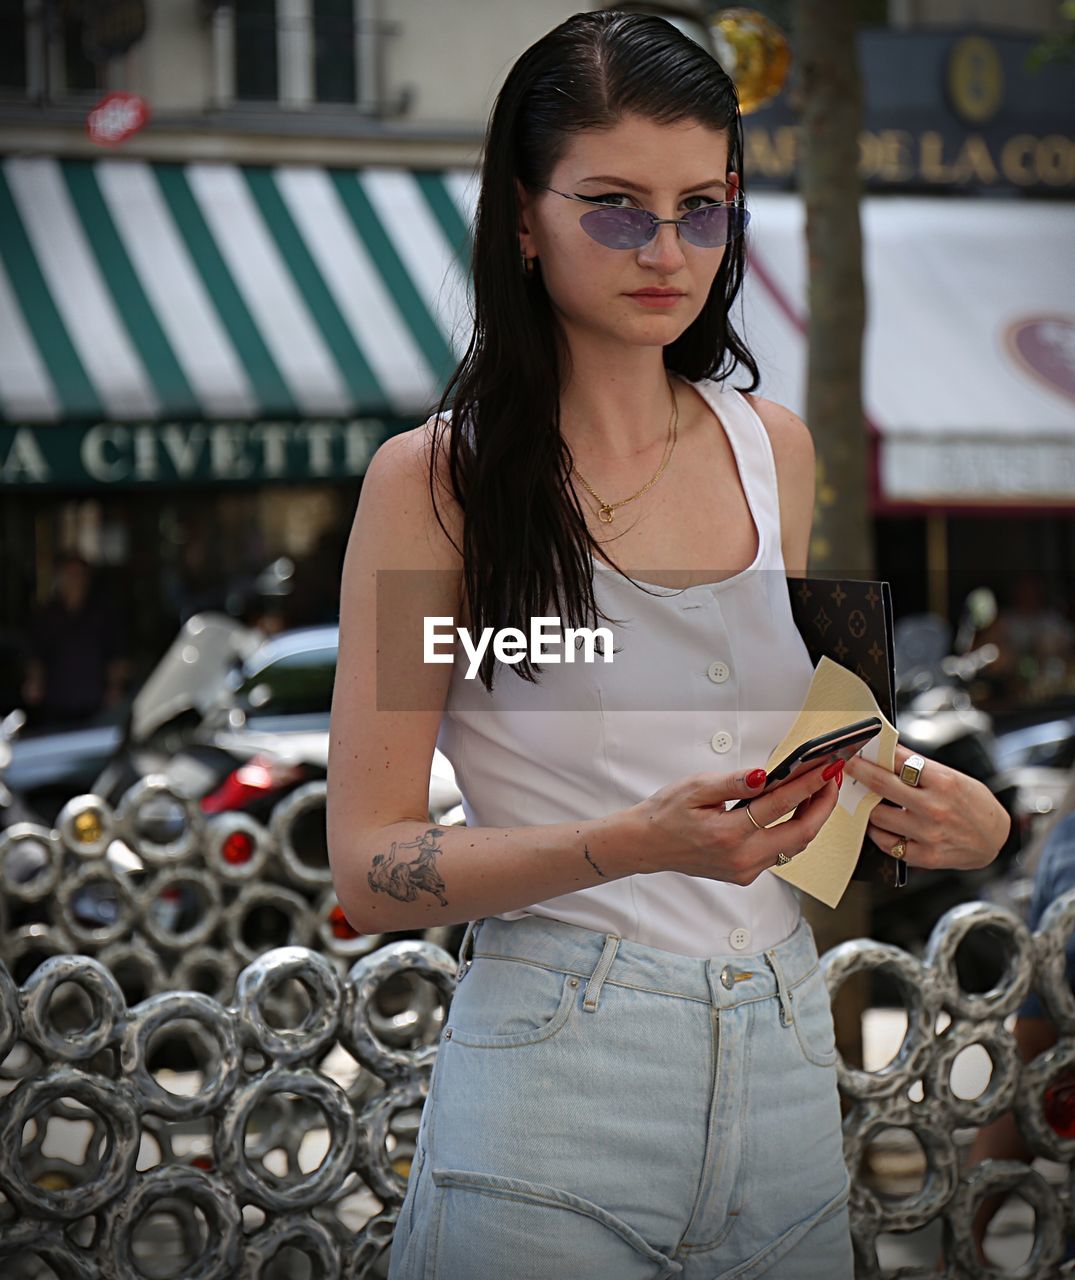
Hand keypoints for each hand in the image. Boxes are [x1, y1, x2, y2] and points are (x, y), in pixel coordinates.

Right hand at [628, 760, 841, 884]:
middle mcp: (741, 858)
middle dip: (823, 805)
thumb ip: (733, 782)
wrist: (647, 845)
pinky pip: (781, 853)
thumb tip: (764, 775)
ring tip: (818, 791)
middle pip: (800, 834)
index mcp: (727, 834)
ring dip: (812, 818)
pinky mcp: (746, 874)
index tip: (826, 767)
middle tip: (832, 779)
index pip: (780, 805)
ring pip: (795, 846)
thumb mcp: (695, 787)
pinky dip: (794, 830)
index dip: (808, 784)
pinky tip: (795, 811)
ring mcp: (745, 870)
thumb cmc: (667, 813)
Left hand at [842, 743, 1010, 871]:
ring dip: (867, 805)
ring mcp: (928, 834)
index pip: (898, 760)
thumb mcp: (953, 777)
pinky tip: (881, 824)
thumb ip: (920, 767)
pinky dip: (879, 832)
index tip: (856, 747)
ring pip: (877, 816)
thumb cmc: (975, 805)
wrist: (996, 840)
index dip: (873, 752)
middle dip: (858, 771)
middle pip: (881, 785)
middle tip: (845, 764)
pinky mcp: (924, 856)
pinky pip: (886, 843)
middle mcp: (934, 808)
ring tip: (866, 798)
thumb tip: (888, 752)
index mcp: (943, 782)